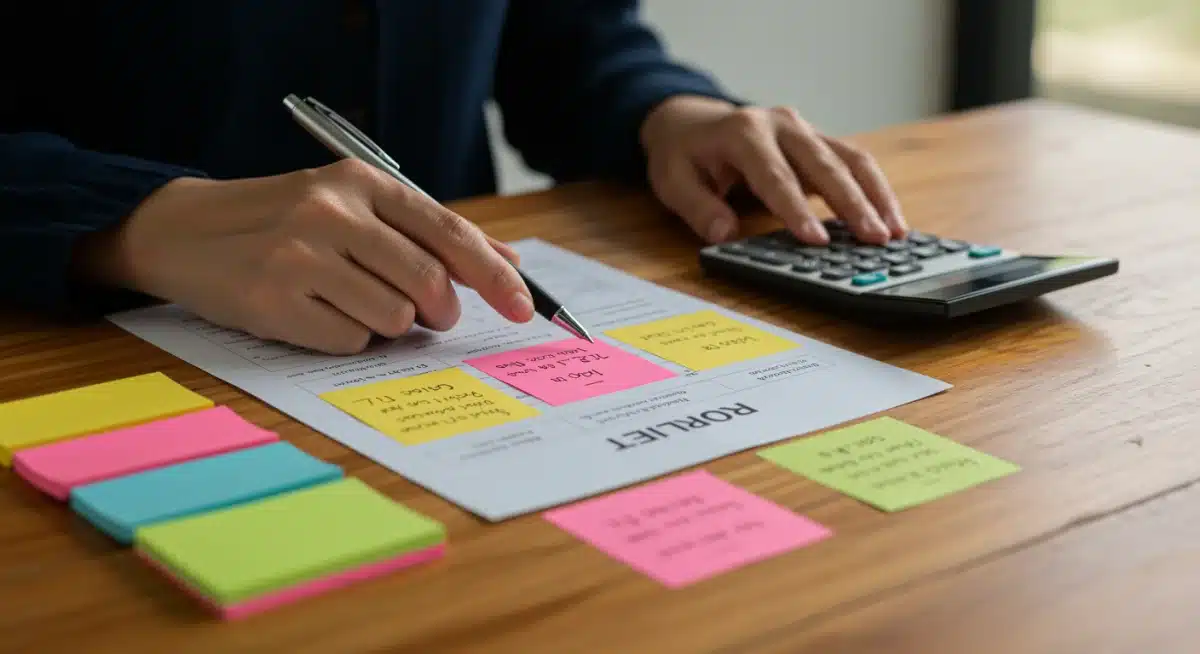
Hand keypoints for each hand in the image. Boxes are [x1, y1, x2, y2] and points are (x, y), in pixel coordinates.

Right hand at [76, 159, 534, 353]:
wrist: (183, 231)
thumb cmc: (284, 222)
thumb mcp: (352, 206)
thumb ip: (426, 232)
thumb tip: (506, 263)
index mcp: (360, 181)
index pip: (447, 231)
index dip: (493, 274)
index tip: (525, 307)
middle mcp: (331, 212)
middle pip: (429, 283)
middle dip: (441, 311)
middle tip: (430, 315)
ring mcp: (299, 255)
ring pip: (395, 318)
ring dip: (389, 325)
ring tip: (351, 301)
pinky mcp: (273, 299)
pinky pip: (350, 341)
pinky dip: (346, 337)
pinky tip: (316, 313)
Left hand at [639, 95, 906, 245]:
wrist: (691, 121)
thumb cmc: (683, 154)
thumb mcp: (672, 181)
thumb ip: (698, 208)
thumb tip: (724, 233)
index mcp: (744, 132)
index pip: (775, 176)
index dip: (796, 209)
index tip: (816, 241)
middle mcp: (781, 125)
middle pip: (825, 164)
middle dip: (852, 204)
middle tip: (874, 240)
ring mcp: (805, 130)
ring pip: (851, 159)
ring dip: (876, 196)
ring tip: (894, 233)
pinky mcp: (819, 142)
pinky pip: (855, 163)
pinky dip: (876, 190)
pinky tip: (890, 219)